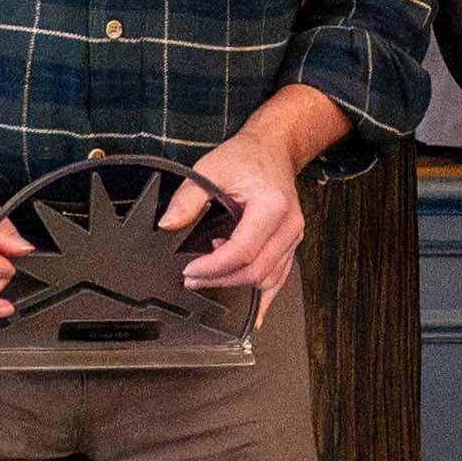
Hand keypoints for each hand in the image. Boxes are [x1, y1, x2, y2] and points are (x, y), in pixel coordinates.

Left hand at [169, 130, 311, 296]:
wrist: (272, 149)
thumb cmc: (247, 157)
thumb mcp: (209, 169)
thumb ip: (187, 199)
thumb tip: (168, 225)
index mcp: (271, 206)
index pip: (242, 251)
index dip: (213, 267)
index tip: (189, 270)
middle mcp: (288, 225)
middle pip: (255, 271)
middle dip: (220, 280)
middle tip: (192, 279)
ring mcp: (293, 237)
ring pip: (268, 278)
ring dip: (236, 285)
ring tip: (209, 278)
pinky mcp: (290, 244)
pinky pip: (280, 277)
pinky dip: (264, 295)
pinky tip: (254, 311)